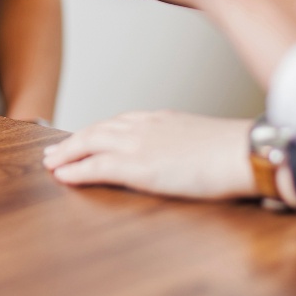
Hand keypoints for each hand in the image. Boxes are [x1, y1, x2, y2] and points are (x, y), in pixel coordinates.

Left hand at [43, 111, 255, 199]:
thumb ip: (184, 146)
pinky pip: (97, 166)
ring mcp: (139, 144)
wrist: (244, 152)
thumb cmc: (235, 152)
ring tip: (50, 164)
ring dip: (66, 153)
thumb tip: (182, 158)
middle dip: (73, 141)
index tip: (84, 138)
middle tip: (54, 152)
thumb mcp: (202, 141)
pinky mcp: (137, 166)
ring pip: (90, 143)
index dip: (97, 132)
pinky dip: (76, 170)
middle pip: (97, 130)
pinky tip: (63, 176)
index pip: (119, 122)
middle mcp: (145, 126)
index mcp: (161, 119)